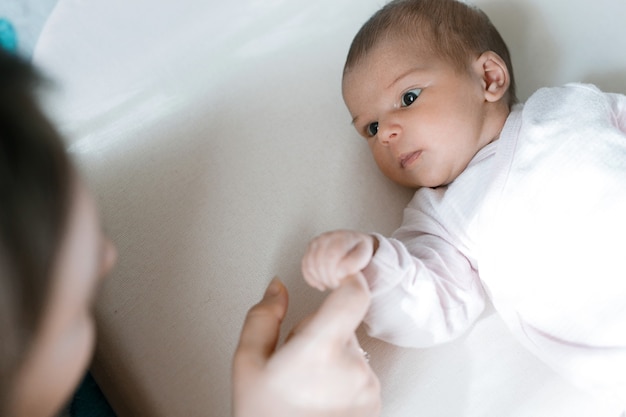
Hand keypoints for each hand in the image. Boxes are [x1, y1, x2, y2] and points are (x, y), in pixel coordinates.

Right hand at [232, 275, 380, 416]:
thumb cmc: (265, 416)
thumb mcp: (247, 362)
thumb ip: (263, 316)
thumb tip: (278, 287)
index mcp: (320, 349)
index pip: (354, 295)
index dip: (348, 280)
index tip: (337, 278)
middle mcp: (352, 367)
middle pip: (344, 325)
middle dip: (322, 332)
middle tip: (297, 361)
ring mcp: (367, 387)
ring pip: (352, 350)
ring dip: (334, 358)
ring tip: (307, 386)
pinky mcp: (375, 403)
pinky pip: (361, 374)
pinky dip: (344, 378)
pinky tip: (321, 398)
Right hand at [302, 230, 375, 289]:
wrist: (354, 244)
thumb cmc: (360, 252)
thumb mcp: (364, 255)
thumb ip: (354, 263)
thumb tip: (339, 272)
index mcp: (342, 237)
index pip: (331, 256)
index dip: (332, 273)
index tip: (340, 283)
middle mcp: (327, 237)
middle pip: (319, 261)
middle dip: (326, 277)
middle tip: (336, 286)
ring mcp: (317, 241)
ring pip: (310, 263)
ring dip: (318, 278)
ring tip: (329, 285)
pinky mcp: (310, 248)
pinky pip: (305, 265)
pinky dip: (310, 277)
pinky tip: (320, 284)